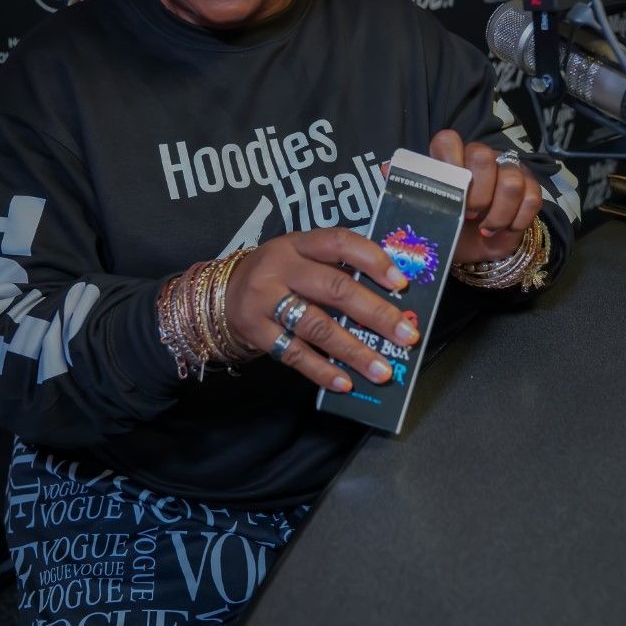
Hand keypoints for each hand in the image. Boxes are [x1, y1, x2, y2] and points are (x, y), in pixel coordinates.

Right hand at [223, 229, 419, 392]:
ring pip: (317, 326)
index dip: (372, 259)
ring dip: (354, 351)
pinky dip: (322, 370)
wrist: (220, 296)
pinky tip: (346, 383)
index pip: (339, 242)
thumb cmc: (277, 277)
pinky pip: (294, 354)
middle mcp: (280, 267)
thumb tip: (391, 298)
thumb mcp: (299, 259)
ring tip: (383, 371)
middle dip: (376, 313)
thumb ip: (335, 269)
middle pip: (334, 288)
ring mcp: (264, 300)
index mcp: (298, 243)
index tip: (401, 283)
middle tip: (406, 335)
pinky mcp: (255, 331)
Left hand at [429, 129, 542, 263]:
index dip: (449, 163)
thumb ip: (422, 197)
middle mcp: (481, 159)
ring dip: (498, 214)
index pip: (448, 140)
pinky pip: (532, 198)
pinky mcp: (531, 188)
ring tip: (486, 228)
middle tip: (469, 214)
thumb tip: (403, 177)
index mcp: (453, 158)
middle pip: (482, 155)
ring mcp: (508, 170)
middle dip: (476, 194)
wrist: (475, 246)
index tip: (449, 193)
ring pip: (510, 181)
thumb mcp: (433, 216)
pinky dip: (517, 220)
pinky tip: (506, 228)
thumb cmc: (451, 226)